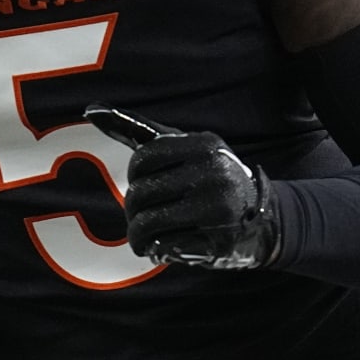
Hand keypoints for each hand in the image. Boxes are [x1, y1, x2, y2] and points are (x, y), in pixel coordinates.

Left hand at [85, 104, 280, 269]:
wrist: (267, 220)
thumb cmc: (212, 178)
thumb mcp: (184, 148)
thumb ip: (139, 130)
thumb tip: (92, 109)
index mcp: (204, 145)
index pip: (142, 160)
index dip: (134, 177)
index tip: (142, 186)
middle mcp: (214, 174)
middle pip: (141, 194)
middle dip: (132, 212)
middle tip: (139, 219)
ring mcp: (218, 209)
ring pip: (149, 224)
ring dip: (138, 236)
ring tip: (144, 238)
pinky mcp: (219, 242)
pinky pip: (166, 247)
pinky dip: (158, 250)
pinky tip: (164, 247)